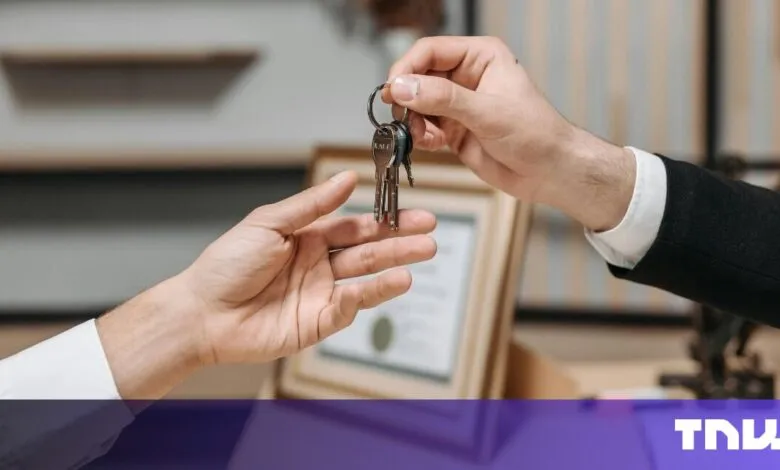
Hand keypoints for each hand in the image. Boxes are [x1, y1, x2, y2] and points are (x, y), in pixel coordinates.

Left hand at [98, 171, 436, 399]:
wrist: (203, 313)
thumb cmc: (227, 264)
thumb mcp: (269, 223)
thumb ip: (312, 205)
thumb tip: (347, 178)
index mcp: (307, 238)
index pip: (354, 227)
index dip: (383, 220)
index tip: (411, 213)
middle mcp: (319, 265)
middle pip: (367, 251)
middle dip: (399, 242)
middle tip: (430, 234)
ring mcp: (320, 294)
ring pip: (365, 279)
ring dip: (394, 268)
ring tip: (422, 256)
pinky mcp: (318, 323)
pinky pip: (350, 308)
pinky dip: (370, 295)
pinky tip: (390, 282)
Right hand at [383, 36, 634, 231]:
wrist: (549, 172)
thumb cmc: (536, 134)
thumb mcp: (487, 111)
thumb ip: (442, 98)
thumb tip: (403, 87)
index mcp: (480, 56)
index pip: (430, 51)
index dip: (407, 68)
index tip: (394, 90)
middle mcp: (466, 76)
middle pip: (418, 77)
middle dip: (409, 99)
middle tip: (404, 118)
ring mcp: (458, 104)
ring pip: (417, 104)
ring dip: (414, 122)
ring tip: (426, 137)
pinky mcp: (453, 129)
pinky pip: (424, 127)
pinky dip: (421, 137)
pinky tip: (434, 144)